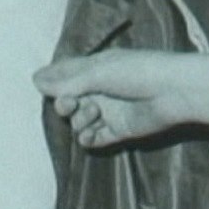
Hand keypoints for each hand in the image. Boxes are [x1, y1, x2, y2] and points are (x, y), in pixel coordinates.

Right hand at [35, 50, 182, 147]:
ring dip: (79, 121)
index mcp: (95, 69)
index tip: (48, 89)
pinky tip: (90, 134)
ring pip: (79, 122)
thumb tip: (36, 81)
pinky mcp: (119, 130)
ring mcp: (109, 111)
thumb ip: (68, 80)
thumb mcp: (99, 72)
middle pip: (69, 102)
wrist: (173, 91)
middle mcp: (100, 90)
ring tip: (92, 114)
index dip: (53, 83)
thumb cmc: (138, 72)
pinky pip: (94, 139)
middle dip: (65, 106)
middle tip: (70, 105)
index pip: (65, 76)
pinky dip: (88, 139)